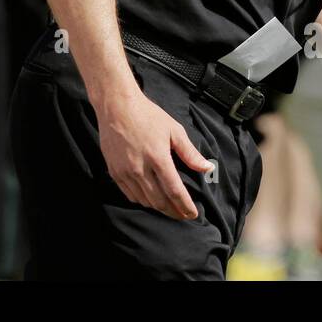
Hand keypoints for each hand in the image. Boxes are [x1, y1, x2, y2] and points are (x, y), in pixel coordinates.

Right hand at [97, 89, 214, 219]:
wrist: (116, 106)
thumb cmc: (147, 115)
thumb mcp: (173, 130)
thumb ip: (190, 153)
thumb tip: (207, 168)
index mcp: (158, 158)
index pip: (175, 191)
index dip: (185, 206)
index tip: (193, 214)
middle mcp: (140, 168)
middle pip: (160, 201)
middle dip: (174, 212)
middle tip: (183, 214)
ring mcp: (125, 172)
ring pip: (145, 201)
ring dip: (159, 208)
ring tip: (169, 207)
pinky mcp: (114, 172)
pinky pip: (130, 195)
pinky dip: (142, 200)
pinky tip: (150, 198)